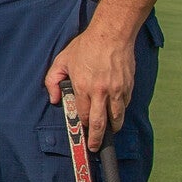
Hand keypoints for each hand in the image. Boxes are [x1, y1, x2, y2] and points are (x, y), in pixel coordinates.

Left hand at [44, 21, 135, 149]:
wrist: (111, 34)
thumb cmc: (86, 46)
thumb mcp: (62, 60)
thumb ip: (53, 81)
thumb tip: (54, 100)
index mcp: (83, 87)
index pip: (82, 115)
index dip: (81, 125)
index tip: (81, 131)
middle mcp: (101, 92)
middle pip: (100, 124)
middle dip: (96, 139)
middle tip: (94, 147)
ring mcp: (117, 90)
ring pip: (117, 118)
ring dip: (112, 128)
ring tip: (108, 131)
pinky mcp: (128, 87)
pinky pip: (125, 105)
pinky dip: (120, 111)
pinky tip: (115, 111)